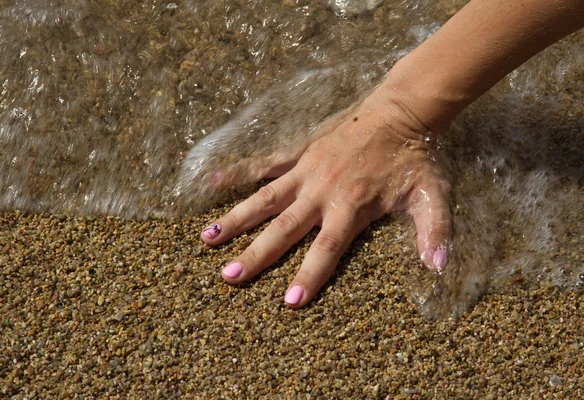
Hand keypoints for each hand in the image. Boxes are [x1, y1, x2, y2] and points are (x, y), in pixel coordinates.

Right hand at [200, 87, 451, 307]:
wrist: (403, 110)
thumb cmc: (416, 156)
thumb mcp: (432, 197)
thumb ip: (433, 233)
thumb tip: (437, 269)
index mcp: (351, 207)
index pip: (326, 249)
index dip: (309, 276)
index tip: (288, 303)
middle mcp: (322, 192)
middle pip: (284, 228)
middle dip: (257, 254)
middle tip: (229, 276)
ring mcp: (307, 170)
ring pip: (265, 198)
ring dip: (236, 218)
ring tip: (208, 239)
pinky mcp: (300, 152)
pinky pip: (265, 163)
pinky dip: (240, 172)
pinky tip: (212, 180)